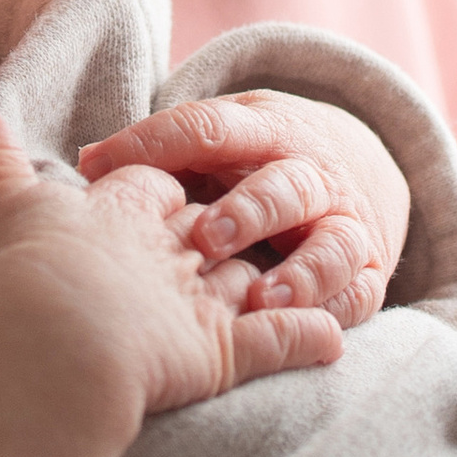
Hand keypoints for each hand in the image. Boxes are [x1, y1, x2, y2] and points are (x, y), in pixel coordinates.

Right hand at [0, 103, 343, 456]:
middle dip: (235, 225)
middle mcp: (175, 248)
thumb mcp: (4, 205)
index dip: (162, 181)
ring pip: (258, 281)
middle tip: (239, 235)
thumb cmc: (30, 270)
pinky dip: (310, 340)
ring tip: (299, 284)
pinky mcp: (228, 351)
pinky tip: (334, 344)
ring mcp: (206, 300)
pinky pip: (282, 341)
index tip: (167, 185)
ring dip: (283, 282)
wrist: (59, 339)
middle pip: (217, 225)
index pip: (156, 183)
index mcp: (129, 209)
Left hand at [78, 90, 409, 328]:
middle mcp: (312, 175)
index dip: (154, 144)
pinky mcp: (368, 270)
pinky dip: (335, 310)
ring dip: (301, 272)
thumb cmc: (262, 159)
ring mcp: (346, 223)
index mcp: (266, 132)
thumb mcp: (224, 138)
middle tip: (206, 237)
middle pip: (286, 187)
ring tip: (263, 298)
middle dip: (249, 211)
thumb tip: (88, 164)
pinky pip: (359, 294)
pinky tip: (305, 327)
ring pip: (332, 244)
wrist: (361, 165)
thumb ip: (167, 149)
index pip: (211, 129)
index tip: (98, 166)